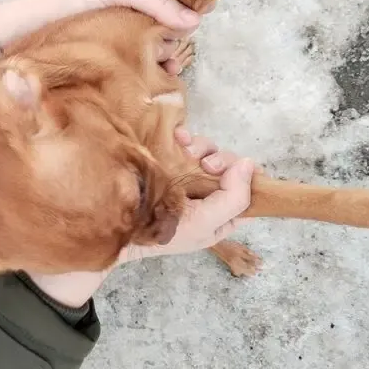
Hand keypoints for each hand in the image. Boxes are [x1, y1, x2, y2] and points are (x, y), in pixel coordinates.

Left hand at [0, 0, 208, 68]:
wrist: (29, 33)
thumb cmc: (71, 5)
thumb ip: (154, 0)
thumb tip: (194, 21)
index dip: (194, 0)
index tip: (206, 12)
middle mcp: (138, 13)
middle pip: (176, 23)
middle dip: (177, 34)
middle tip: (168, 43)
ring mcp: (130, 40)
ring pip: (166, 48)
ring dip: (168, 57)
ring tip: (162, 65)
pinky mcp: (121, 64)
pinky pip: (151, 69)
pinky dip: (159, 74)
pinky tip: (159, 79)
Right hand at [119, 131, 255, 261]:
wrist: (119, 224)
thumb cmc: (162, 232)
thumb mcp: (205, 223)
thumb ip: (233, 198)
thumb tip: (249, 165)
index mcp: (220, 214)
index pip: (244, 189)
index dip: (244, 174)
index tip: (235, 167)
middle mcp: (205, 194)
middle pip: (226, 166)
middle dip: (219, 160)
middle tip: (206, 165)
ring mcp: (185, 177)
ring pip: (206, 152)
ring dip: (200, 147)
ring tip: (185, 151)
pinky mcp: (168, 162)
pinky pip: (185, 143)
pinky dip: (185, 136)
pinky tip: (178, 136)